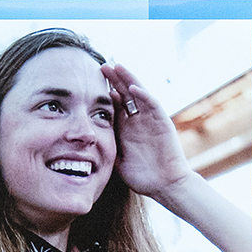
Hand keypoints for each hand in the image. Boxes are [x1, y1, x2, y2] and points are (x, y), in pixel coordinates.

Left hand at [101, 62, 189, 199]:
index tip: (89, 83)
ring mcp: (151, 119)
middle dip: (114, 80)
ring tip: (117, 66)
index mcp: (127, 128)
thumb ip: (106, 146)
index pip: (115, 104)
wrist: (165, 185)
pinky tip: (132, 87)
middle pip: (126, 94)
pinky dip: (143, 95)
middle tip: (101, 66)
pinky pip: (153, 105)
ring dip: (128, 80)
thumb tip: (86, 143)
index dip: (104, 93)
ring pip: (139, 94)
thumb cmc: (142, 176)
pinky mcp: (163, 123)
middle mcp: (139, 120)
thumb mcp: (117, 159)